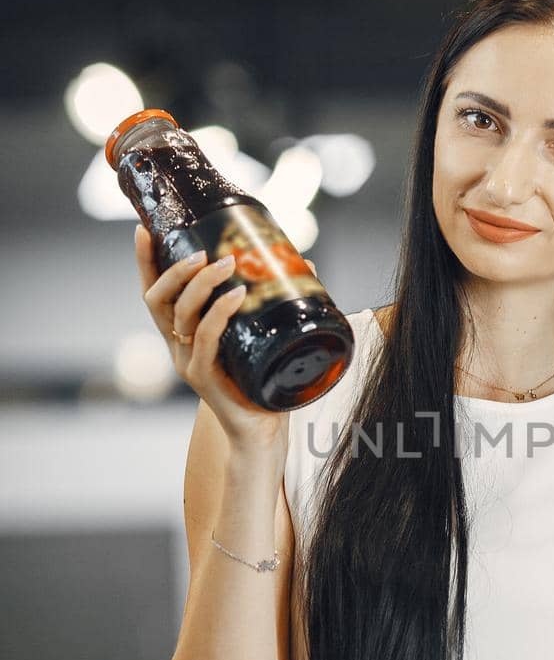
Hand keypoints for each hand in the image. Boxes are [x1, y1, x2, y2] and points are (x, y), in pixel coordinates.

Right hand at [134, 222, 293, 450]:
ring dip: (200, 284)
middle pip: (159, 299)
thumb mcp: (260, 334)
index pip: (155, 292)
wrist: (262, 430)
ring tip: (226, 264)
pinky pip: (205, 338)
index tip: (143, 229)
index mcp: (182, 332)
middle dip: (176, 269)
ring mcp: (187, 361)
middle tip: (204, 251)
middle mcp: (177, 345)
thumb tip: (304, 264)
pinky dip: (219, 313)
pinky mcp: (202, 377)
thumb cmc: (261, 380)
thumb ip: (272, 301)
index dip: (145, 262)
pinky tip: (237, 296)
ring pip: (181, 314)